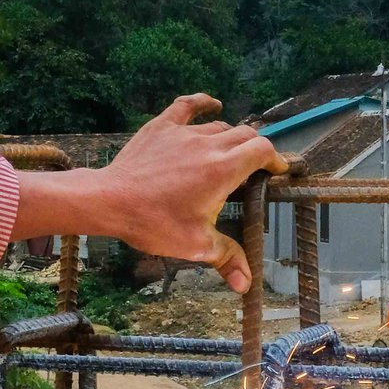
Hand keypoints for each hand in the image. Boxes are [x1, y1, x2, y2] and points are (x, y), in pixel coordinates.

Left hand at [8, 95, 287, 292]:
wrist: (110, 201)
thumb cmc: (155, 223)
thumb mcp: (195, 245)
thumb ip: (226, 258)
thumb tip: (246, 284)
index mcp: (224, 169)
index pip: (262, 151)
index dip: (275, 159)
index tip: (278, 171)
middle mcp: (209, 144)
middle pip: (245, 134)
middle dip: (256, 149)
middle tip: (256, 167)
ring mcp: (184, 132)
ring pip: (219, 126)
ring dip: (231, 137)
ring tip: (232, 152)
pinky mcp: (162, 127)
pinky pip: (187, 106)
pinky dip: (204, 104)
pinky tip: (212, 104)